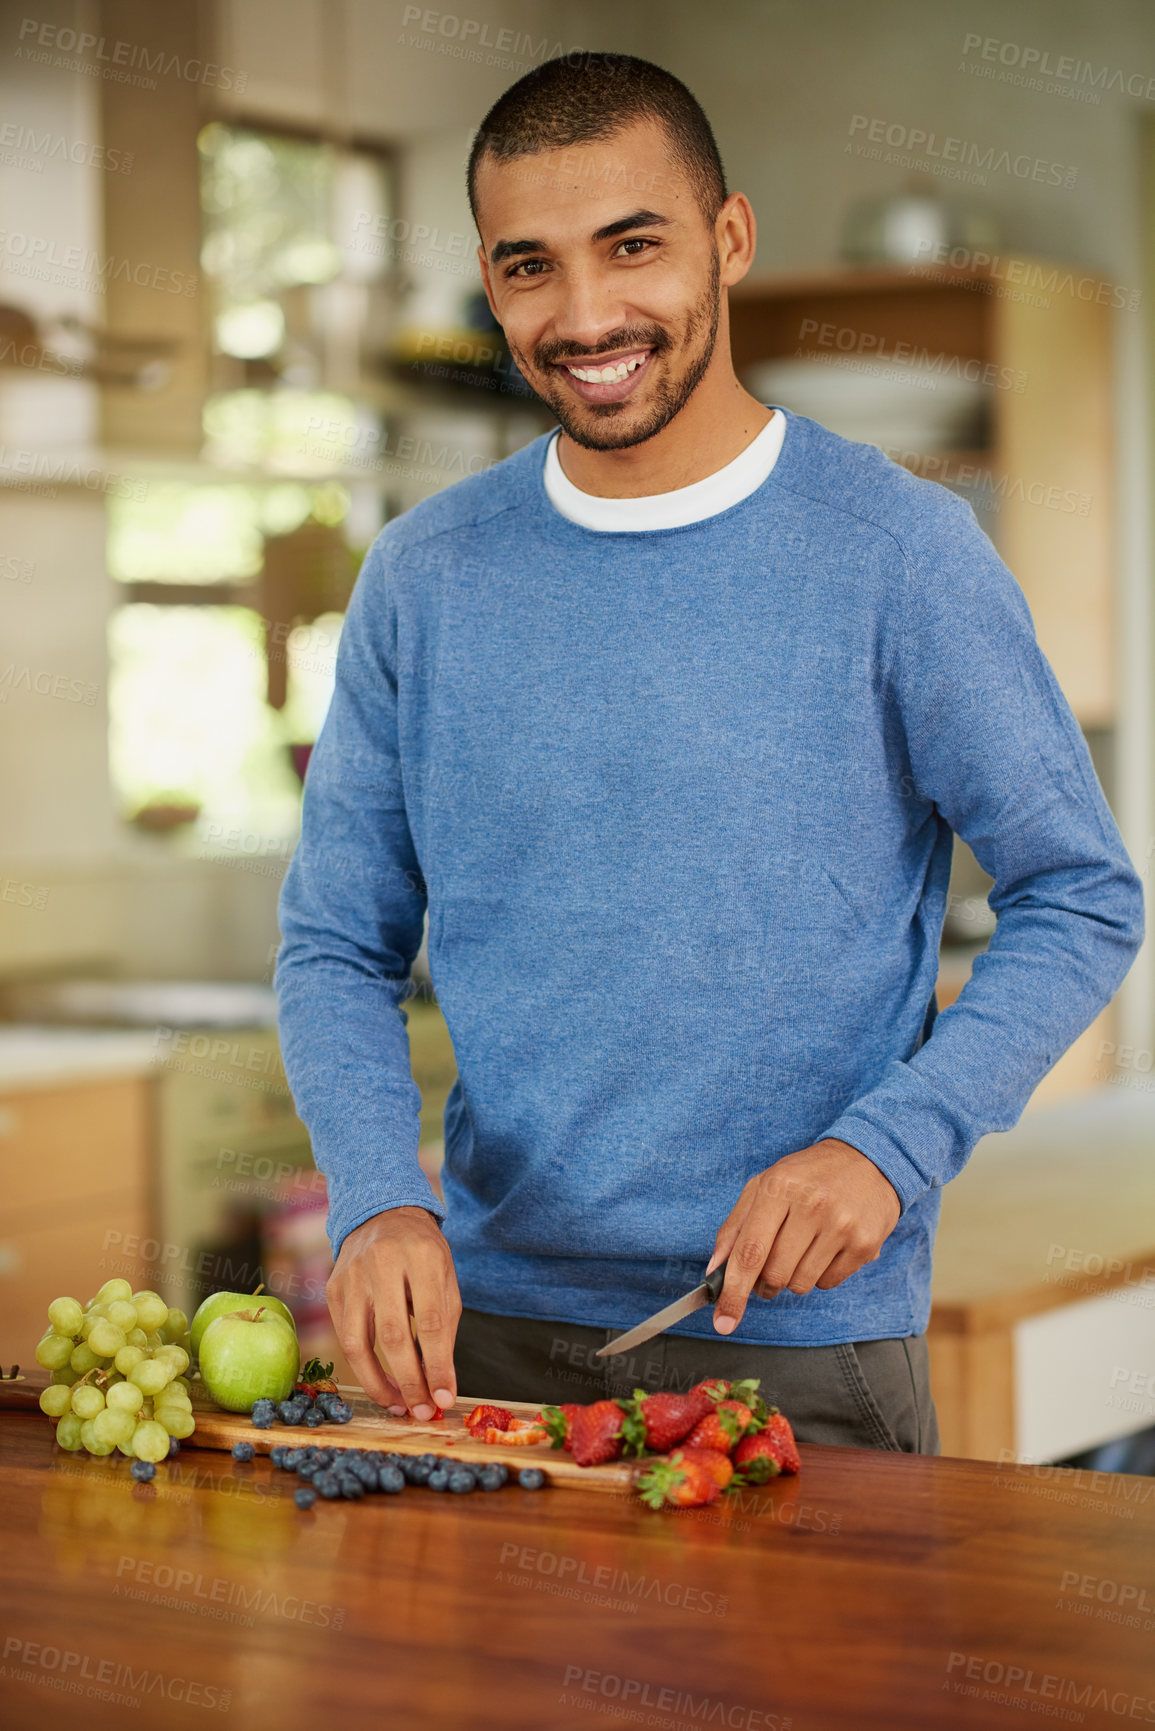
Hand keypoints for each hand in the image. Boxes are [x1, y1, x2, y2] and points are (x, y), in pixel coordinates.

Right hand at [326, 1206, 461, 1417]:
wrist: (382, 1214)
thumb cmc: (422, 1255)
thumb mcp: (445, 1281)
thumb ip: (444, 1331)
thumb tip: (441, 1387)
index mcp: (422, 1256)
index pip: (430, 1321)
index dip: (436, 1365)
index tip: (444, 1397)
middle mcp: (382, 1263)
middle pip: (392, 1335)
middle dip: (408, 1380)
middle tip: (421, 1410)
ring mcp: (352, 1276)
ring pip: (356, 1342)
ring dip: (377, 1383)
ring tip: (398, 1405)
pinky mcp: (333, 1289)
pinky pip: (344, 1336)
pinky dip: (363, 1366)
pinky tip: (381, 1381)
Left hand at [707, 1139, 900, 1333]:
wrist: (868, 1160)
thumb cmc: (808, 1175)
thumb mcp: (764, 1186)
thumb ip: (735, 1227)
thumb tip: (715, 1270)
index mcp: (779, 1187)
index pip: (750, 1252)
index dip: (733, 1292)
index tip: (723, 1321)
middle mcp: (813, 1206)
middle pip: (774, 1275)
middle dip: (764, 1281)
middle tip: (770, 1264)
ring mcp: (842, 1226)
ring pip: (800, 1285)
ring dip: (792, 1277)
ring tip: (802, 1247)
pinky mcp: (865, 1244)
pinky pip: (827, 1284)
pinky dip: (819, 1274)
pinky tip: (826, 1246)